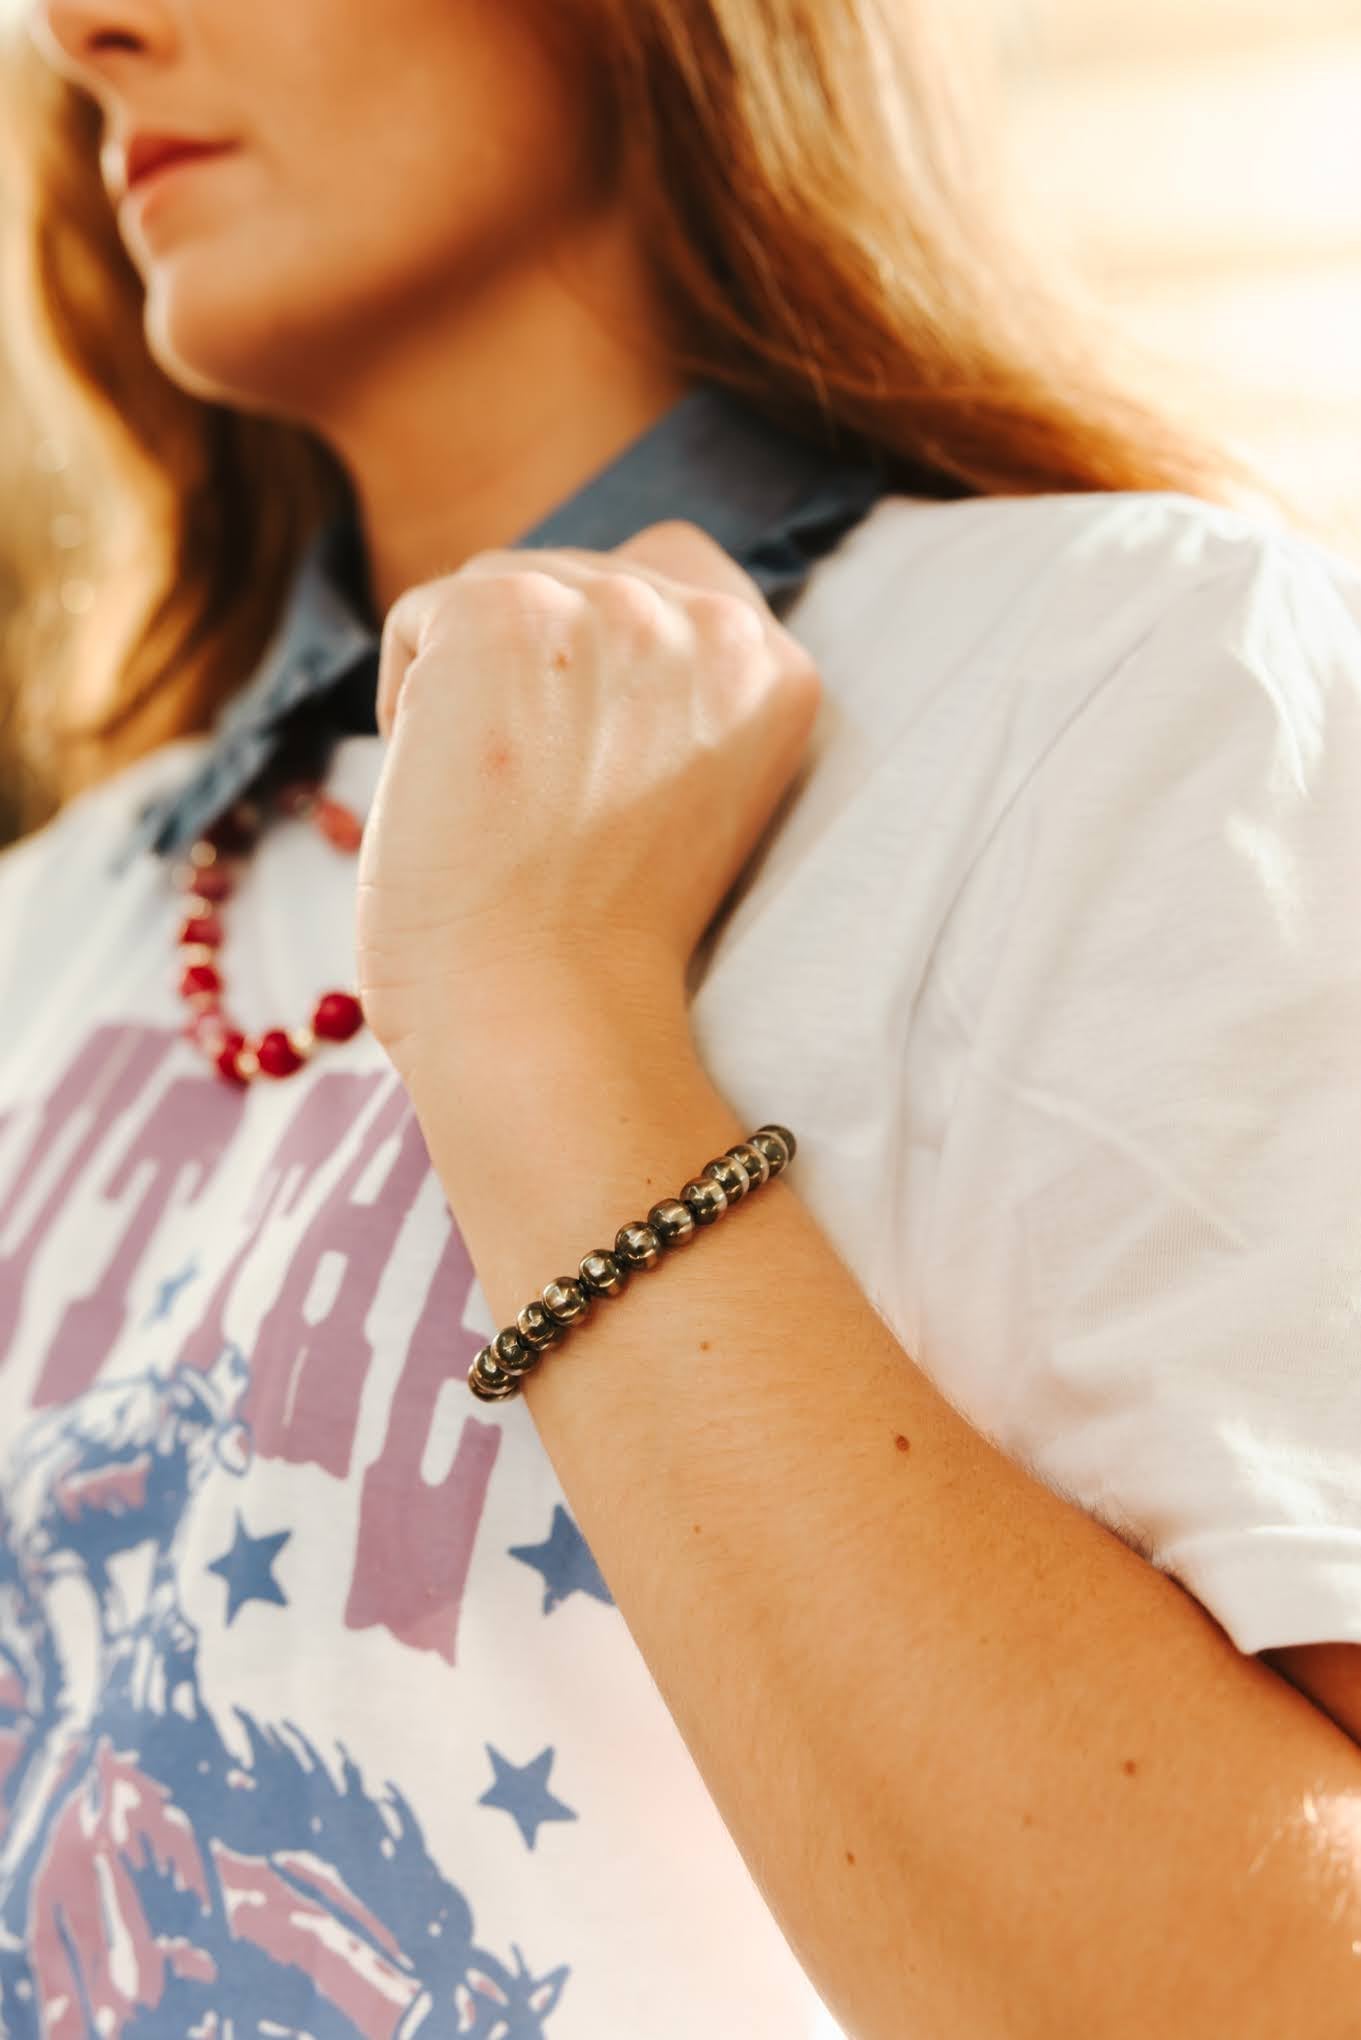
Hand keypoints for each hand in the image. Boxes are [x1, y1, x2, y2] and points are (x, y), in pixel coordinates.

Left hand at [354, 520, 821, 1073]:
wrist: (548, 1012)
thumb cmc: (601, 945)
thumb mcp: (691, 794)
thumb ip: (669, 696)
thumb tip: (571, 635)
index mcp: (777, 671)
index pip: (675, 578)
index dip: (605, 654)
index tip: (584, 755)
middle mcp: (710, 619)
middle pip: (576, 578)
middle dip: (535, 675)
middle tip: (536, 810)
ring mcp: (610, 603)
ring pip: (498, 593)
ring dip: (472, 689)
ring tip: (498, 806)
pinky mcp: (503, 610)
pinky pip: (418, 620)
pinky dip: (406, 704)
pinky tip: (448, 793)